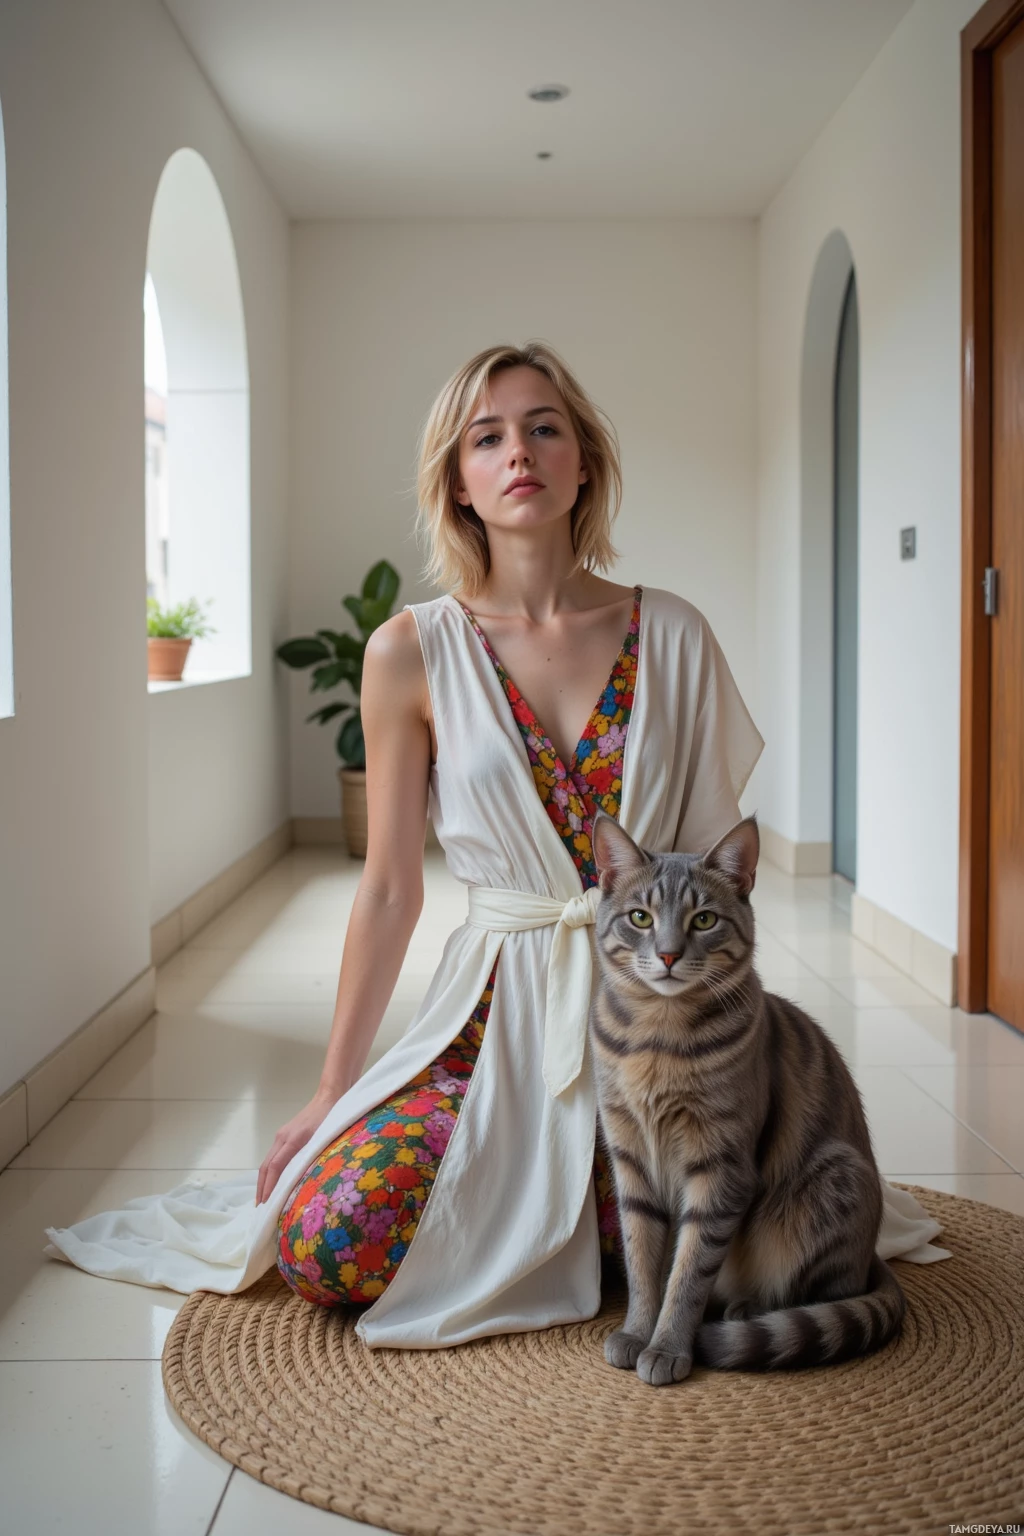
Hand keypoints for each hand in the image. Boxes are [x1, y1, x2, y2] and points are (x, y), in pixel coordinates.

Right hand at [256, 1086, 339, 1205]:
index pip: (275, 1167)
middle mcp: (282, 1138)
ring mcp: (281, 1136)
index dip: (269, 1186)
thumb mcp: (325, 1139)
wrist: (329, 1097)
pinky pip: (273, 1156)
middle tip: (259, 1207)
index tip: (265, 1203)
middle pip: (266, 1166)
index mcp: (292, 1140)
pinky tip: (272, 1181)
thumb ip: (314, 1157)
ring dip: (263, 1181)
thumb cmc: (331, 1118)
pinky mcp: (285, 1136)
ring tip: (263, 1199)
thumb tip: (306, 1182)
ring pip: (268, 1161)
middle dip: (261, 1187)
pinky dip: (270, 1171)